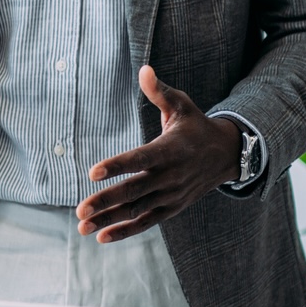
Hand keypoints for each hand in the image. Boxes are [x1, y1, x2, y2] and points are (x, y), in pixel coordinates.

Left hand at [76, 67, 239, 242]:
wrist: (226, 155)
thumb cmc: (195, 126)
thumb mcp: (181, 105)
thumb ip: (159, 92)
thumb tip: (144, 69)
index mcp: (169, 150)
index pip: (140, 159)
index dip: (117, 166)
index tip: (92, 172)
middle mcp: (170, 176)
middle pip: (133, 191)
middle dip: (105, 201)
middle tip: (79, 210)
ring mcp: (171, 195)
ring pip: (136, 210)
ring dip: (109, 219)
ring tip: (81, 226)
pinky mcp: (171, 208)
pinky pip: (147, 222)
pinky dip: (125, 231)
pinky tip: (101, 237)